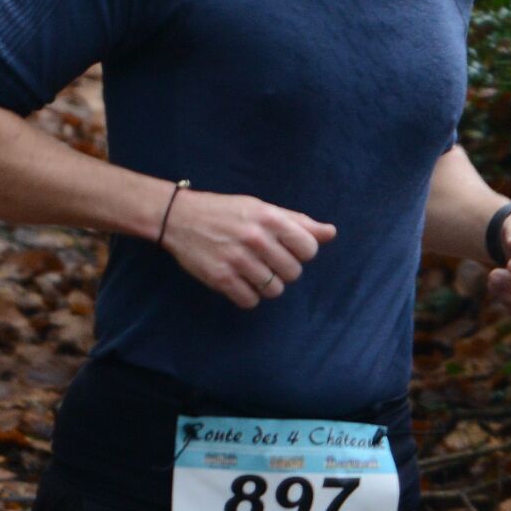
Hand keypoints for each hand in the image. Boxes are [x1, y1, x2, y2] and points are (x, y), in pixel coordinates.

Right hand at [160, 188, 334, 310]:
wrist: (180, 217)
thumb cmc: (227, 212)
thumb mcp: (263, 208)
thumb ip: (297, 222)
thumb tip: (331, 233)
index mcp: (269, 218)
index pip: (309, 249)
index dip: (302, 253)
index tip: (287, 249)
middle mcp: (256, 239)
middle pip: (293, 273)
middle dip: (284, 270)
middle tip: (267, 261)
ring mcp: (237, 260)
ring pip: (274, 291)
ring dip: (267, 285)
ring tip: (253, 271)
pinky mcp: (220, 278)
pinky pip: (250, 301)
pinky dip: (248, 295)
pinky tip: (239, 281)